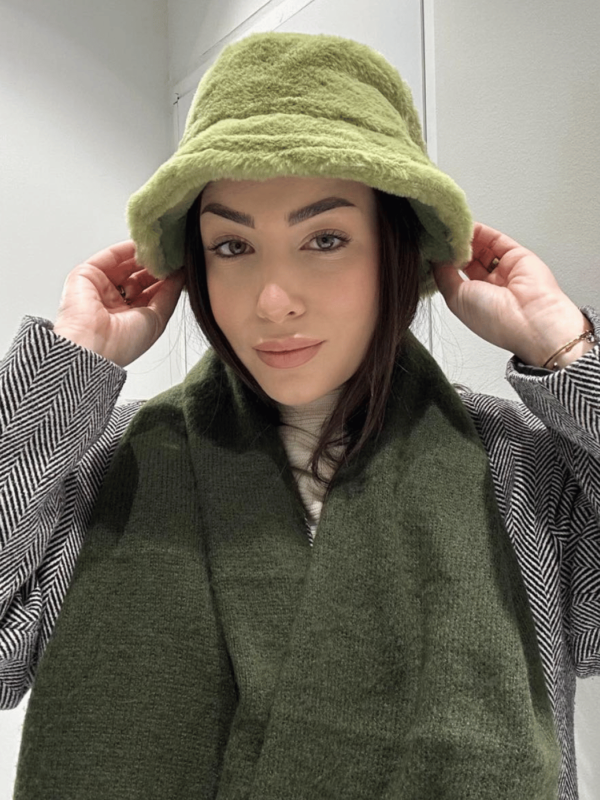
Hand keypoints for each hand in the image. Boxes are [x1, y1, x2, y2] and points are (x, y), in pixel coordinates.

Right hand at [53, 241, 185, 367]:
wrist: (93, 345)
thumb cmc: (123, 343)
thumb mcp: (158, 318)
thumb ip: (170, 294)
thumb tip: (181, 275)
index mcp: (130, 318)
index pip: (151, 293)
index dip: (166, 280)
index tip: (181, 268)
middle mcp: (115, 303)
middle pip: (139, 278)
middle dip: (156, 267)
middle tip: (172, 256)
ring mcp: (100, 288)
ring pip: (125, 265)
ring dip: (143, 257)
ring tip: (161, 249)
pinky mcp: (86, 275)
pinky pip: (109, 257)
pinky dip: (125, 249)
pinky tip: (142, 244)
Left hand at [432, 222, 592, 367]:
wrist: (530, 319)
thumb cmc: (495, 320)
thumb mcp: (456, 298)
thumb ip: (443, 276)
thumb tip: (435, 259)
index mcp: (474, 302)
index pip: (455, 277)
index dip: (443, 263)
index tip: (430, 251)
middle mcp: (490, 287)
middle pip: (467, 260)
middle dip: (452, 249)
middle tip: (438, 237)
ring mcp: (504, 270)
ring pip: (481, 248)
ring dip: (465, 239)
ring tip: (449, 230)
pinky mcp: (517, 255)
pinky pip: (496, 239)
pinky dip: (480, 231)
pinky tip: (465, 227)